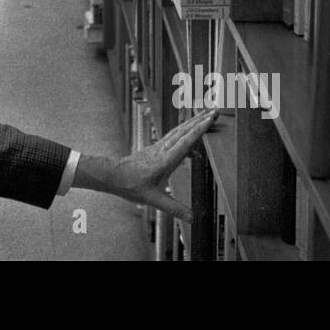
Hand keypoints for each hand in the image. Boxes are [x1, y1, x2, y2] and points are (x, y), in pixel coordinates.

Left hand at [73, 109, 218, 220]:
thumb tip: (192, 218)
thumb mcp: (154, 200)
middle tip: (215, 111)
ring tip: (206, 116)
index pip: (186, 141)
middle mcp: (163, 150)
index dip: (200, 129)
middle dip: (201, 120)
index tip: (211, 119)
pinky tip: (192, 145)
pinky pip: (173, 137)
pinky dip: (185, 135)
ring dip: (193, 123)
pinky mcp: (155, 149)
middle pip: (184, 131)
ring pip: (178, 131)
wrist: (113, 176)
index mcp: (165, 160)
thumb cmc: (131, 186)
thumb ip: (175, 209)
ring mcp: (159, 148)